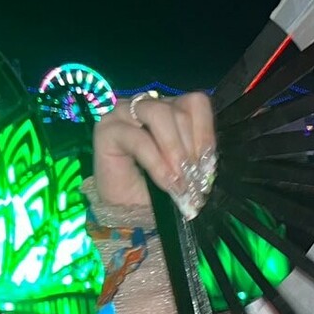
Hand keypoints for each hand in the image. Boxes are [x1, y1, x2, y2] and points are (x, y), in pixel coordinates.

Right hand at [93, 92, 215, 212]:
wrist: (131, 211)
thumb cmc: (160, 188)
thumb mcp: (188, 168)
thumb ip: (197, 154)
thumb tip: (207, 156)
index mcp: (171, 109)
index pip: (195, 103)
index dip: (205, 131)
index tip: (207, 162)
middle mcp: (147, 105)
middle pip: (177, 110)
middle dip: (189, 146)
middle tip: (192, 175)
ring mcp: (124, 113)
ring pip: (158, 114)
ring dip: (174, 149)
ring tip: (180, 177)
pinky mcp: (106, 129)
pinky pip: (138, 138)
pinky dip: (157, 162)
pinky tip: (166, 182)